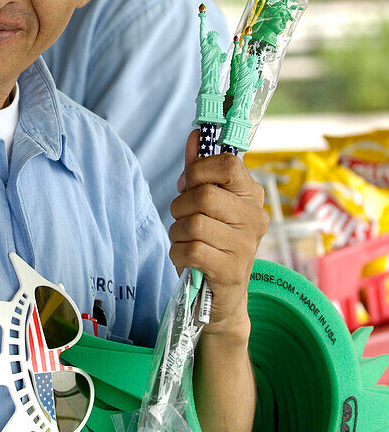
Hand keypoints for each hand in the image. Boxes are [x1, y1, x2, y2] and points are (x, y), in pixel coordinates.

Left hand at [169, 129, 268, 334]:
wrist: (222, 297)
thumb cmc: (212, 241)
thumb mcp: (207, 204)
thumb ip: (201, 170)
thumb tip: (196, 134)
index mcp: (251, 195)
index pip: (228, 163)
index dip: (198, 170)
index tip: (187, 184)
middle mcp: (255, 218)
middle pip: (203, 195)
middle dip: (180, 206)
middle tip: (182, 217)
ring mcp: (246, 246)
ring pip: (192, 224)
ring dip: (176, 232)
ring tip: (185, 240)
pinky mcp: (231, 271)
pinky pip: (190, 250)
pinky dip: (177, 253)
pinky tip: (186, 259)